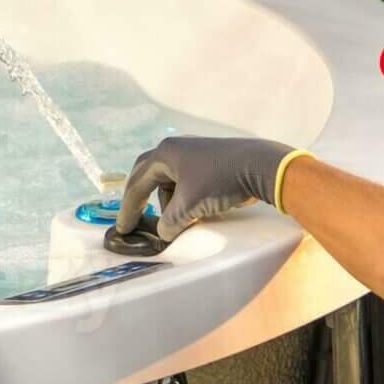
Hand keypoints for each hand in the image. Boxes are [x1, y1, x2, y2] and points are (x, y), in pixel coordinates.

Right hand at [117, 136, 294, 237]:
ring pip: (171, 181)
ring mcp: (193, 152)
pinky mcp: (209, 161)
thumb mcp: (190, 206)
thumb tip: (164, 234)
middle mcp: (175, 148)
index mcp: (165, 154)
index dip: (129, 209)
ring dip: (169, 202)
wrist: (260, 166)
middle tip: (137, 220)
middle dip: (143, 200)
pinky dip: (184, 198)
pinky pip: (187, 181)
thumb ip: (171, 222)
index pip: (137, 183)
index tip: (124, 228)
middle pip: (150, 176)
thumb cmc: (220, 181)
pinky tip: (194, 212)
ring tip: (178, 222)